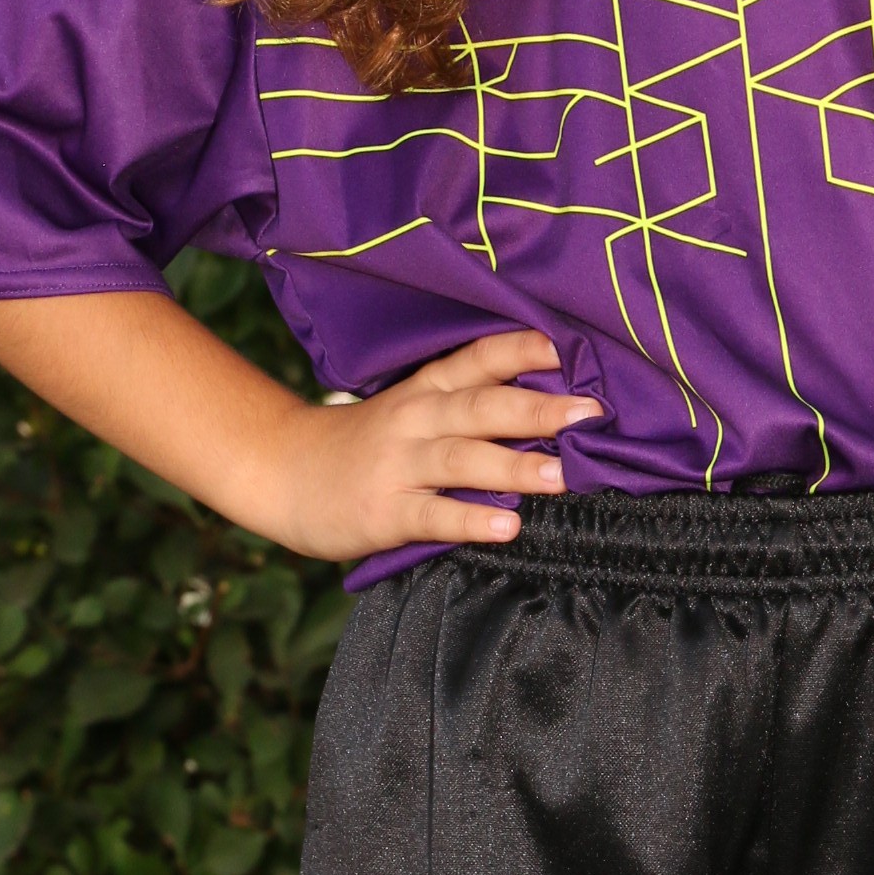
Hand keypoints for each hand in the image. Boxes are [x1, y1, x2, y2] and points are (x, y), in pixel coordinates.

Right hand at [246, 327, 600, 563]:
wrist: (282, 472)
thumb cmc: (365, 443)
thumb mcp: (411, 408)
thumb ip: (468, 403)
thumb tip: (553, 405)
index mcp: (427, 389)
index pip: (479, 359)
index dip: (523, 350)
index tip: (573, 347)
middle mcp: (416, 418)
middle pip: (481, 407)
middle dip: (539, 409)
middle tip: (592, 412)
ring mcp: (398, 465)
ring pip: (462, 460)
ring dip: (515, 467)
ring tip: (562, 475)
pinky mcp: (384, 512)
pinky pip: (433, 515)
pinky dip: (471, 520)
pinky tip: (507, 526)